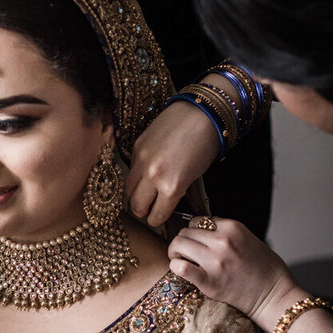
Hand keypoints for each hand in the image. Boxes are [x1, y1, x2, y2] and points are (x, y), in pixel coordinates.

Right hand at [125, 100, 218, 225]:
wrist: (201, 113)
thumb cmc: (205, 145)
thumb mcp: (195, 176)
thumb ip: (176, 192)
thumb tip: (164, 202)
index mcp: (171, 187)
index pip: (155, 216)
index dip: (157, 219)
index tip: (159, 217)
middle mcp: (152, 176)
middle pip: (136, 206)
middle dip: (143, 211)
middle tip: (150, 208)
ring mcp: (141, 160)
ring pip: (127, 190)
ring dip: (135, 195)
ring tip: (145, 193)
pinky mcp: (136, 147)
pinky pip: (130, 170)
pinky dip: (137, 176)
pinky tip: (148, 171)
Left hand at [167, 217, 302, 330]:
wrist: (274, 295)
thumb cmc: (265, 268)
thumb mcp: (247, 238)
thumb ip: (224, 231)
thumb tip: (200, 230)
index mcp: (233, 227)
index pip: (198, 220)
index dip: (194, 231)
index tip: (197, 241)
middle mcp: (222, 241)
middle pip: (185, 231)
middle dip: (183, 241)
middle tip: (186, 252)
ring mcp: (214, 261)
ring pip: (178, 245)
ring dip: (176, 252)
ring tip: (182, 260)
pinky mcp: (209, 282)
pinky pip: (180, 267)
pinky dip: (176, 266)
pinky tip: (182, 270)